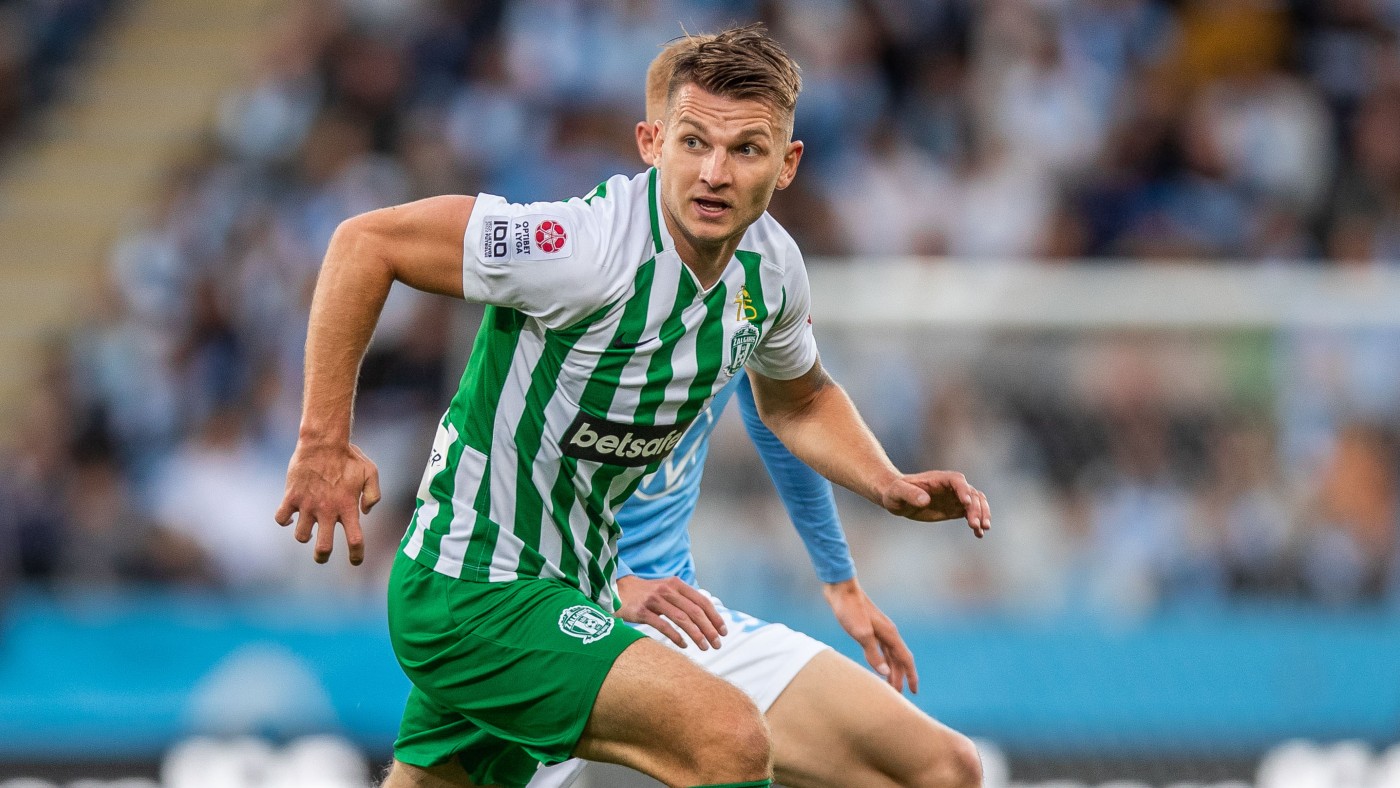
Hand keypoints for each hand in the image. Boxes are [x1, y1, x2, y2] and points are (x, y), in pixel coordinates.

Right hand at [275, 441, 381, 564]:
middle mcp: (327, 510)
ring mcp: (308, 504)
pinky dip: (284, 520)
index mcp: (348, 507)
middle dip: (322, 556)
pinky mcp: (291, 496)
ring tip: (308, 529)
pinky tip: (290, 515)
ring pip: (300, 536)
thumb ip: (373, 495)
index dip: (356, 554)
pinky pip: (281, 518)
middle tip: (322, 554)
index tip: (355, 560)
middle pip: (323, 547)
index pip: (355, 540)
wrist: (323, 441)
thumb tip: (365, 513)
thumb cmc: (349, 457)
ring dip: (304, 536)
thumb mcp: (371, 472)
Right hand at [616, 574, 726, 649]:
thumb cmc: (647, 594)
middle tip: (717, 644)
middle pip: (695, 611)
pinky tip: (684, 645)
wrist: (617, 590)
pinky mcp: (642, 611)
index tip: (723, 632)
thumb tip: (708, 617)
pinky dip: (676, 636)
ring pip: (682, 619)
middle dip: (709, 629)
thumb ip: (684, 600)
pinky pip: (663, 626)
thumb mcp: (667, 590)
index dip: (715, 617)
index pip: (702, 601)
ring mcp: (654, 600)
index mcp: (676, 584)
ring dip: (696, 634)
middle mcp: (667, 590)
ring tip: (704, 647)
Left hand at [823, 578, 917, 693]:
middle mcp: (888, 633)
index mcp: (890, 635)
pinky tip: (877, 666)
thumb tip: (885, 673)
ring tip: (889, 686)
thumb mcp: (861, 633)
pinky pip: (881, 649)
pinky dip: (882, 660)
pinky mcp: (869, 628)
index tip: (914, 692)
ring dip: (891, 671)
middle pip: (898, 660)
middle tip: (898, 696)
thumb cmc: (850, 610)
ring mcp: (879, 630)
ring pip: (890, 655)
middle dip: (900, 678)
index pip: (905, 660)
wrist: (840, 589)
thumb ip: (873, 653)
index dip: (911, 676)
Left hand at [880, 470, 989, 537]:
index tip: (967, 503)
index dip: (964, 490)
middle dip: (975, 508)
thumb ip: (910, 494)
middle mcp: (951, 487)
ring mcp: (954, 497)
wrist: (897, 498)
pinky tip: (979, 535)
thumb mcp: (897, 492)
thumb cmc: (895, 492)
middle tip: (974, 524)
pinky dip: (978, 522)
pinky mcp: (955, 509)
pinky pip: (971, 513)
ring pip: (976, 502)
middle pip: (971, 493)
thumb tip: (925, 500)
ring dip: (982, 514)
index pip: (957, 480)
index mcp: (939, 479)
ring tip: (982, 530)